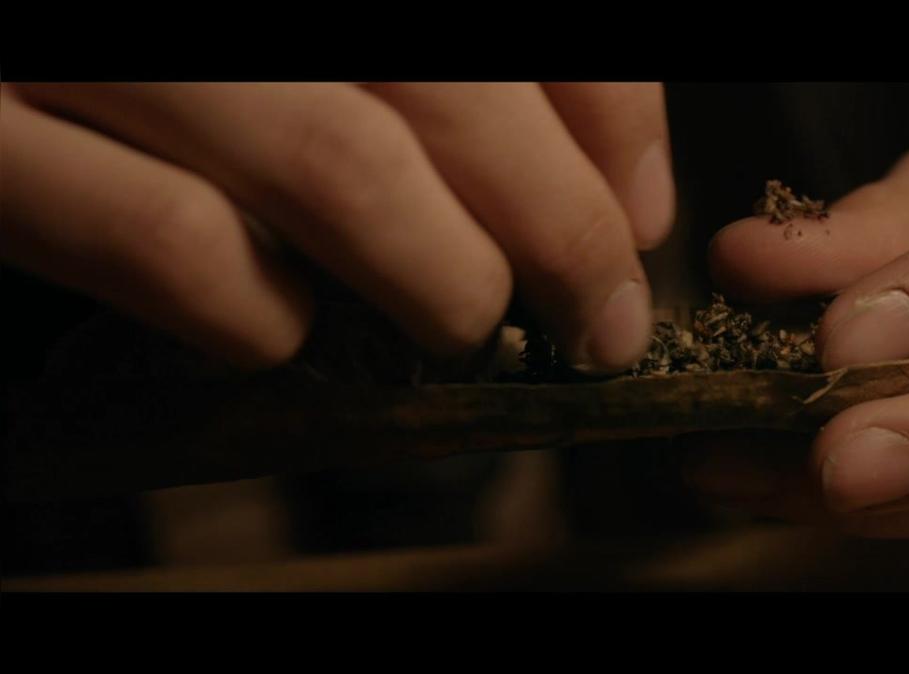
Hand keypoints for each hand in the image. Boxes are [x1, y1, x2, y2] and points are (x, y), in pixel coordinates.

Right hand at [1, 83, 673, 370]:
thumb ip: (450, 84)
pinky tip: (285, 324)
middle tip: (602, 318)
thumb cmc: (188, 72)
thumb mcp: (310, 48)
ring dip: (442, 280)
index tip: (642, 214)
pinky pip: (172, 246)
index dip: (610, 119)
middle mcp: (210, 4)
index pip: (522, 22)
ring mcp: (85, 51)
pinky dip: (265, 315)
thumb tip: (622, 183)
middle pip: (450, 91)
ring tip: (466, 323)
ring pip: (337, 168)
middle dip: (563, 229)